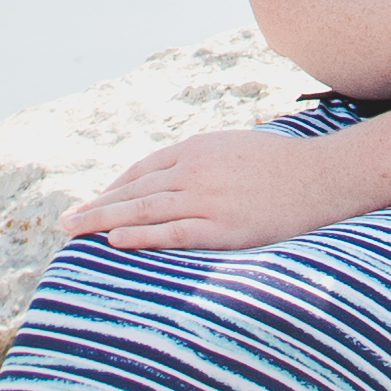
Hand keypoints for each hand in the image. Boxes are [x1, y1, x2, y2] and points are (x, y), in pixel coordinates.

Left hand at [64, 125, 335, 253]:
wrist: (324, 176)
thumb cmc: (285, 164)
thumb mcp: (236, 149)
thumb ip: (205, 161)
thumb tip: (179, 175)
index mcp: (198, 149)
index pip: (143, 170)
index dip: (114, 189)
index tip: (94, 203)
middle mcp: (195, 170)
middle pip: (134, 190)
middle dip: (96, 205)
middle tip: (65, 221)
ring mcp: (208, 199)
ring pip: (143, 210)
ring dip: (103, 220)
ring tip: (75, 232)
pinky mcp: (222, 227)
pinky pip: (172, 233)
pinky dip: (140, 236)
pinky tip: (114, 241)